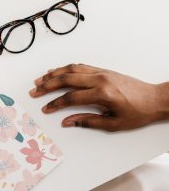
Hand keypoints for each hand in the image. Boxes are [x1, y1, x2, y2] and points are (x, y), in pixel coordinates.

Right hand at [30, 64, 168, 131]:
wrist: (155, 99)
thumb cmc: (138, 113)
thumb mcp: (113, 123)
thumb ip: (87, 121)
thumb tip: (67, 122)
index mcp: (102, 94)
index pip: (70, 98)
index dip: (55, 104)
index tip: (46, 108)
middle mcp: (99, 79)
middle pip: (66, 79)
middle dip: (47, 85)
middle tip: (34, 90)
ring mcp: (101, 72)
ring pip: (71, 69)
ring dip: (54, 74)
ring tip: (40, 79)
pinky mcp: (103, 70)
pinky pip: (80, 67)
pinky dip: (66, 69)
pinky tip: (58, 72)